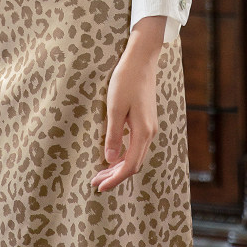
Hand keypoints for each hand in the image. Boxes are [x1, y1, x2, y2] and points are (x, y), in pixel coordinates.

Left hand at [90, 17, 164, 193]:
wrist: (142, 59)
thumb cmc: (126, 80)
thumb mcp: (115, 107)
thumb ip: (113, 135)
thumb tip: (109, 159)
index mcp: (143, 132)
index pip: (129, 165)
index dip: (114, 179)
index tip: (99, 187)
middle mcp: (150, 132)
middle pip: (134, 164)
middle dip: (115, 176)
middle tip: (96, 182)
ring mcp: (150, 127)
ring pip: (136, 155)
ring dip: (119, 166)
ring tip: (101, 172)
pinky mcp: (147, 120)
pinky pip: (137, 146)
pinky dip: (125, 155)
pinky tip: (113, 154)